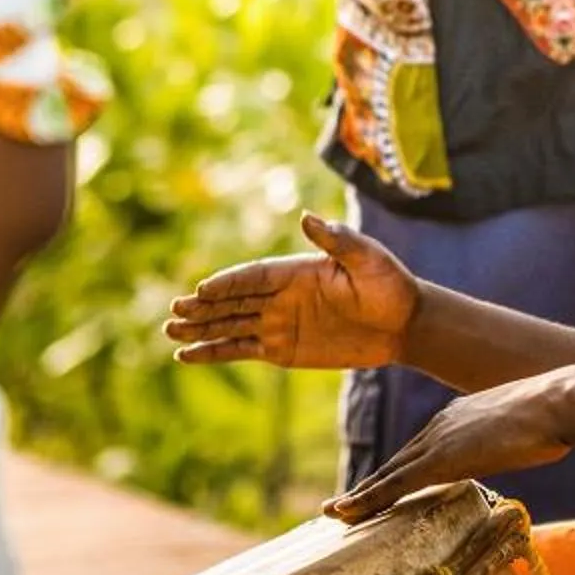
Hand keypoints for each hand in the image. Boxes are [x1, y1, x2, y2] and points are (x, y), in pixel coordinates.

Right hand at [165, 213, 418, 371]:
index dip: (227, 283)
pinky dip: (216, 352)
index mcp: (296, 271)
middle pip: (233, 300)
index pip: (253, 277)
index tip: (202, 290)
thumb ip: (337, 240)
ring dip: (201, 329)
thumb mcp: (368, 258)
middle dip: (203, 307)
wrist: (405, 323)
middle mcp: (281, 296)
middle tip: (173, 312)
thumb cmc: (390, 285)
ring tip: (170, 333)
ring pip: (230, 325)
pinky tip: (190, 356)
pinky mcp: (282, 349)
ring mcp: (279, 323)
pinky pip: (242, 349)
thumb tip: (308, 218)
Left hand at [328, 370, 574, 521]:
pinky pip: (394, 486)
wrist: (557, 401)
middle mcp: (441, 426)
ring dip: (360, 496)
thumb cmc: (558, 414)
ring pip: (388, 475)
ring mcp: (438, 441)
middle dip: (370, 485)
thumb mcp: (530, 428)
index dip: (398, 472)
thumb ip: (521, 436)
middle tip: (341, 506)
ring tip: (334, 514)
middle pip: (397, 463)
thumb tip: (540, 442)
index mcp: (460, 417)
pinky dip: (368, 499)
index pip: (420, 451)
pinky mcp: (440, 460)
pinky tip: (347, 513)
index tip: (382, 488)